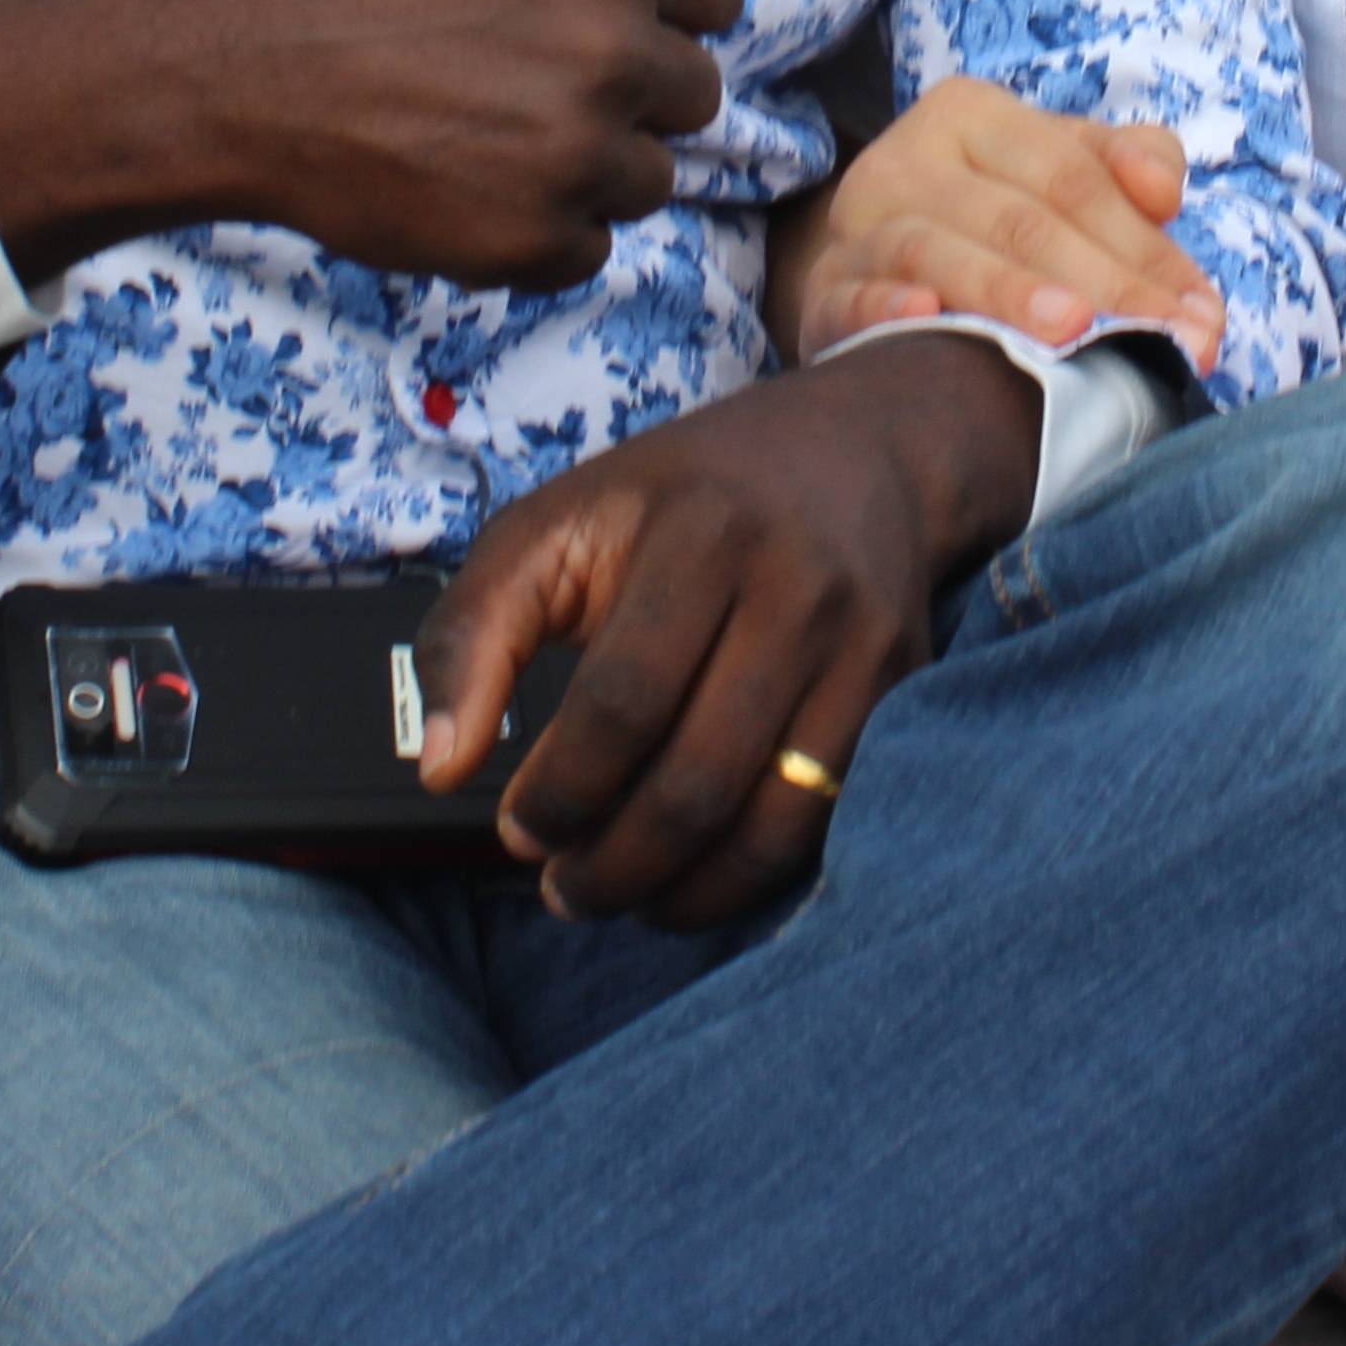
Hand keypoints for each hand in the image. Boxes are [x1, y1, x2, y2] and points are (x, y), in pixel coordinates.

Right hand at [0, 0, 747, 286]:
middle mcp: (610, 55)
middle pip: (688, 88)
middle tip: (507, 55)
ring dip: (584, 153)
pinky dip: (537, 221)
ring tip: (482, 112)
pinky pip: (589, 243)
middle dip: (618, 74)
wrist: (231, 64)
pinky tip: (463, 171)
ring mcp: (572, 157)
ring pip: (646, 172)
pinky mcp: (532, 242)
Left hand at [408, 337, 1038, 929]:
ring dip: (685, 893)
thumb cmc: (681, 497)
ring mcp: (864, 647)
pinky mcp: (905, 693)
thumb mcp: (555, 522)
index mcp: (700, 534)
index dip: (560, 792)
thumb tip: (440, 766)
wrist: (863, 448)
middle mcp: (796, 589)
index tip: (517, 830)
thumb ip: (472, 631)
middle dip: (613, 865)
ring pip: (772, 823)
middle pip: (697, 780)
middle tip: (563, 888)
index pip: (620, 703)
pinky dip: (755, 874)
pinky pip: (829, 822)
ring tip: (625, 898)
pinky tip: (700, 876)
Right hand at [769, 76, 1221, 370]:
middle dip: (1105, 285)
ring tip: (1072, 334)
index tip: (1199, 318)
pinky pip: (856, 293)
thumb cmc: (991, 216)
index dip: (1144, 246)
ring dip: (1008, 291)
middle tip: (1164, 344)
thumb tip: (1164, 190)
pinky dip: (889, 305)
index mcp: (976, 116)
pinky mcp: (826, 290)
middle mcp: (911, 157)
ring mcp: (860, 223)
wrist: (866, 263)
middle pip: (1020, 218)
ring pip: (939, 249)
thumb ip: (1127, 165)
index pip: (1073, 177)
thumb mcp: (1059, 173)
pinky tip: (928, 320)